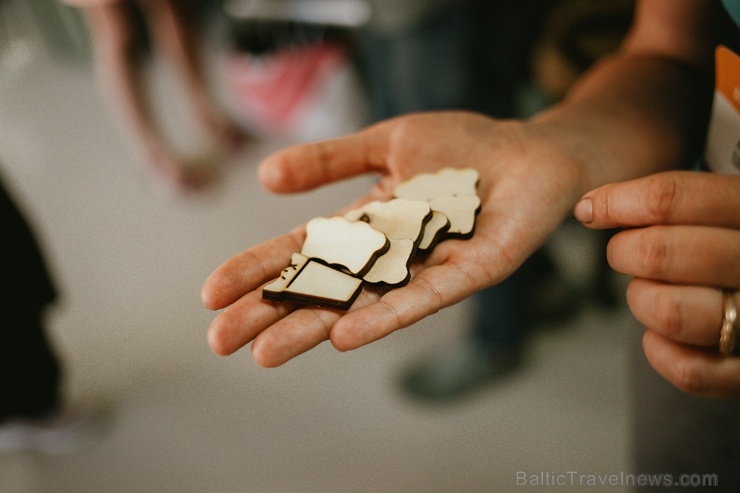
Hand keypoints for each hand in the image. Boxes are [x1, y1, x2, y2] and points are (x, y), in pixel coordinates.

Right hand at [201, 112, 585, 366]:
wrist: (534, 151)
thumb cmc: (465, 148)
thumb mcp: (387, 143)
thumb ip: (331, 160)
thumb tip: (265, 176)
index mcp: (369, 226)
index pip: (303, 252)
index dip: (258, 270)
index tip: (211, 294)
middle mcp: (392, 256)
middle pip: (323, 287)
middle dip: (271, 313)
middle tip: (218, 342)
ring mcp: (429, 268)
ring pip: (363, 303)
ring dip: (314, 327)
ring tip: (266, 354)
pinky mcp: (472, 272)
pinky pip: (424, 298)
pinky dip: (385, 317)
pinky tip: (345, 336)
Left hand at [574, 171, 739, 398]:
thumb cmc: (736, 249)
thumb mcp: (724, 210)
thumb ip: (675, 202)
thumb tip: (591, 206)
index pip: (670, 197)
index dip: (615, 202)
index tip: (590, 208)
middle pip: (657, 253)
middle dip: (623, 252)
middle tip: (627, 252)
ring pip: (668, 312)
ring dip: (642, 300)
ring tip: (655, 291)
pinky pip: (688, 371)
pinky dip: (659, 351)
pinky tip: (663, 334)